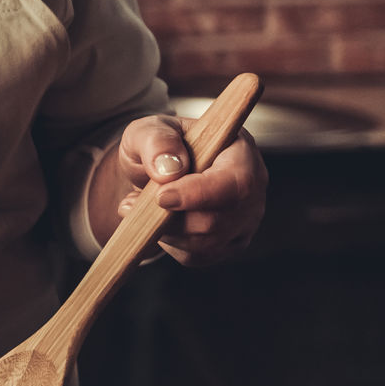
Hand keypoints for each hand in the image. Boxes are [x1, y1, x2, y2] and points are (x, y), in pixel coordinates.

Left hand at [85, 110, 266, 266]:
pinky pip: (197, 256)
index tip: (161, 197)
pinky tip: (157, 222)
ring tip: (138, 207)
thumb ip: (156, 140)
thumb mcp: (148, 129)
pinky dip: (169, 244)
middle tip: (132, 203)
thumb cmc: (158, 145)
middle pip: (218, 221)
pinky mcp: (229, 243)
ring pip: (206, 243)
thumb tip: (168, 169)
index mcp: (240, 150)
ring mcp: (245, 219)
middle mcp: (253, 188)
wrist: (158, 170)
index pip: (235, 183)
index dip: (199, 195)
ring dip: (164, 230)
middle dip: (171, 218)